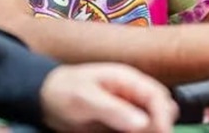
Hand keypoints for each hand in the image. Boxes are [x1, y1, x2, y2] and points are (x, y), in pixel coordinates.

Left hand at [40, 63, 177, 131]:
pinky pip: (138, 132)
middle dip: (160, 125)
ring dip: (150, 131)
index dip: (163, 115)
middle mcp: (132, 93)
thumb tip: (143, 122)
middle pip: (160, 109)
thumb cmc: (64, 90)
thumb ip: (114, 109)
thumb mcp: (86, 99)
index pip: (156, 96)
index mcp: (127, 79)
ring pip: (152, 123)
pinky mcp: (121, 123)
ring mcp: (128, 108)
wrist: (45, 97)